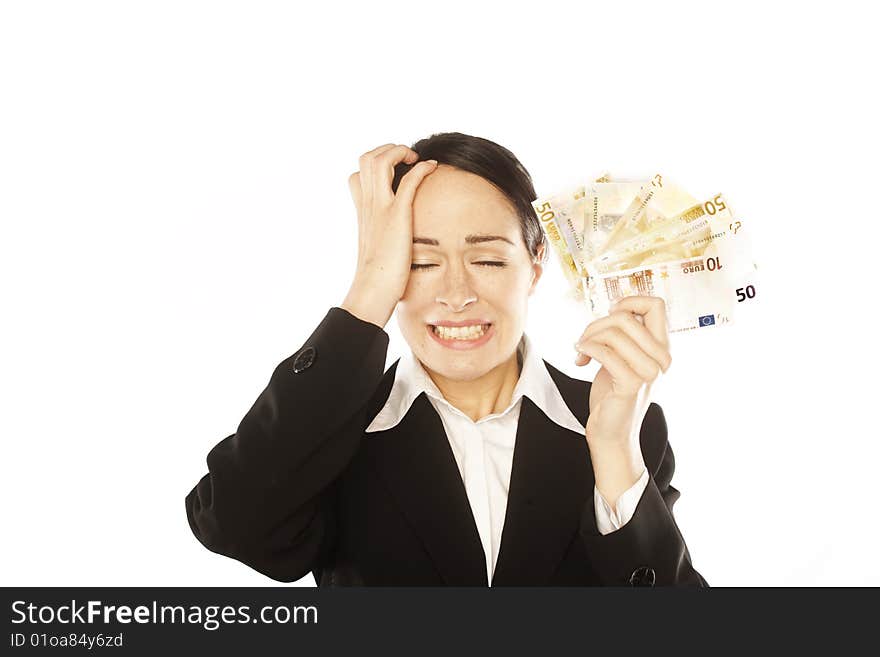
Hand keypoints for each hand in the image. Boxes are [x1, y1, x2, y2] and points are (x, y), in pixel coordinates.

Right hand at [340, 143, 438, 327]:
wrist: (373, 289)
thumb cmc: (377, 277)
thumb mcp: (375, 250)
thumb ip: (381, 238)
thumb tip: (390, 245)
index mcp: (362, 211)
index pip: (357, 175)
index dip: (375, 166)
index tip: (394, 173)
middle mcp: (368, 204)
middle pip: (366, 158)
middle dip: (388, 150)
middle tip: (406, 161)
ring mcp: (381, 207)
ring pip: (381, 160)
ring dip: (401, 152)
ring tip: (416, 160)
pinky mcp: (397, 215)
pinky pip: (408, 180)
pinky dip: (422, 168)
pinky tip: (433, 168)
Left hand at [574, 296, 671, 451]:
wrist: (611, 433)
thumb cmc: (613, 393)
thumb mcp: (624, 357)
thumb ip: (627, 335)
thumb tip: (616, 308)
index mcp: (662, 347)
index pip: (656, 304)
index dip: (629, 301)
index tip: (610, 314)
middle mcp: (661, 358)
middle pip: (625, 317)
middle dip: (595, 325)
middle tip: (584, 341)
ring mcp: (649, 372)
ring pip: (614, 333)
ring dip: (588, 338)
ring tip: (581, 352)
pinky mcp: (632, 384)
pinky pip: (605, 352)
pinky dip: (587, 350)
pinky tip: (580, 359)